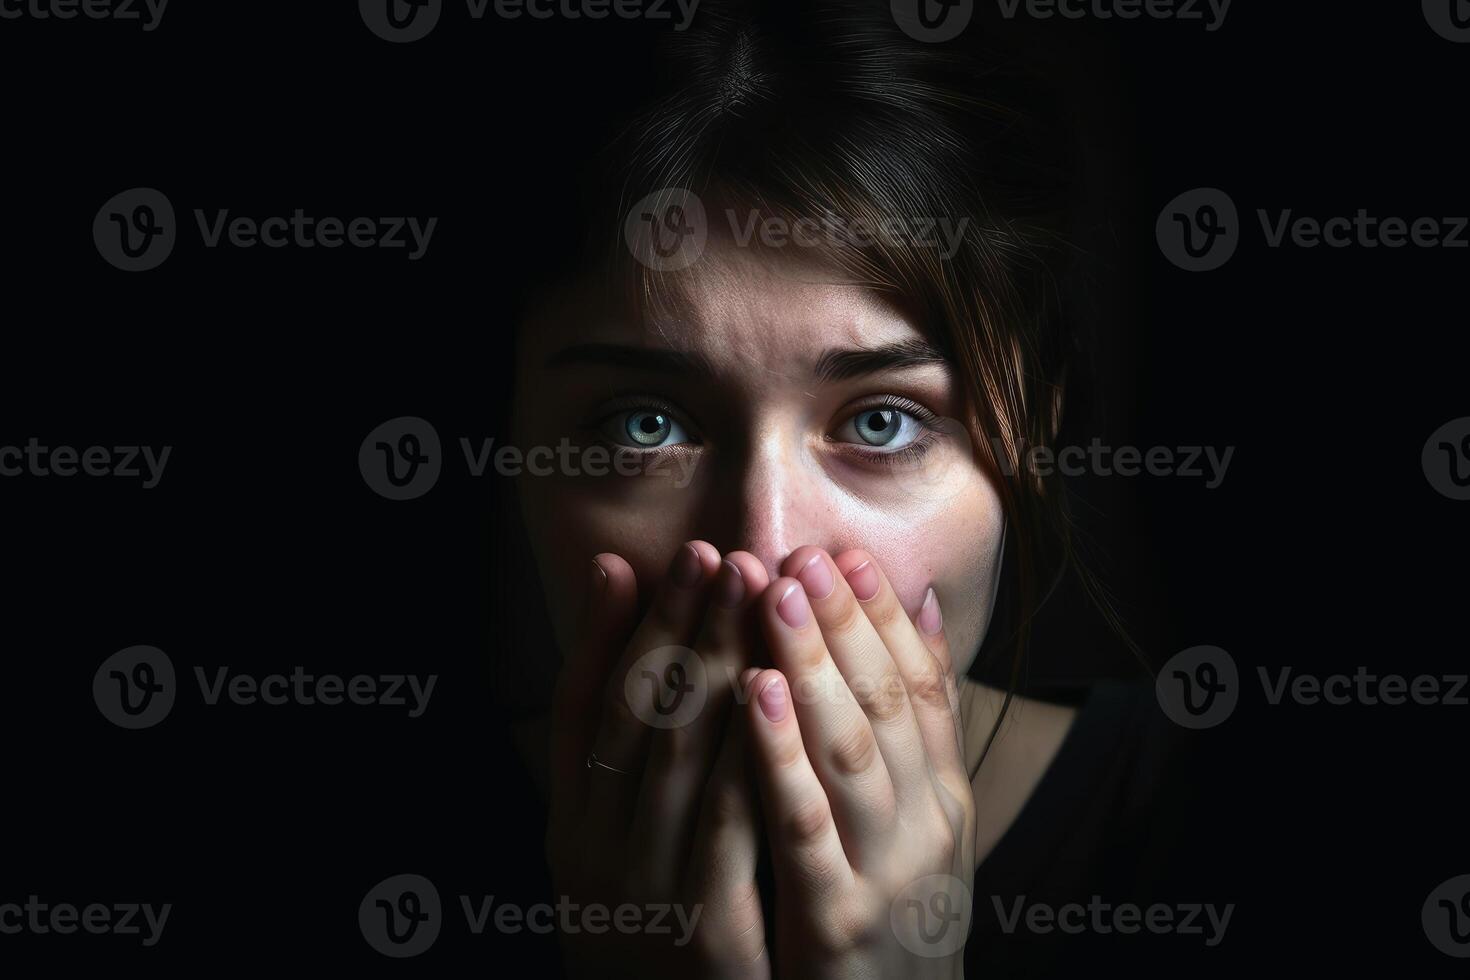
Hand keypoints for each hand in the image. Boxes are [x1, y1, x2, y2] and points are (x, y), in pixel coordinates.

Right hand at [545, 540, 773, 978]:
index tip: (646, 560)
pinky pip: (728, 824)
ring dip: (717, 660)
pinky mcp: (704, 930)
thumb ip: (614, 769)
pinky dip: (749, 750)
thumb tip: (627, 652)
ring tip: (750, 587)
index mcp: (567, 828)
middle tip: (716, 552)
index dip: (610, 632)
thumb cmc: (650, 936)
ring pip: (679, 753)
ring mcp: (645, 890)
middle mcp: (593, 852)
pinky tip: (774, 688)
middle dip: (678, 626)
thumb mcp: (608, 857)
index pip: (581, 708)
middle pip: (634, 716)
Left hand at [738, 547, 975, 978]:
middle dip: (844, 621)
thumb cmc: (894, 923)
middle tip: (803, 553)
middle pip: (887, 702)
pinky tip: (755, 692)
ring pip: (851, 747)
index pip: (921, 686)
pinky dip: (782, 752)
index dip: (885, 616)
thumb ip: (922, 725)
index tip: (848, 552)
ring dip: (814, 662)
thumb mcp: (922, 827)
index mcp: (943, 799)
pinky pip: (805, 824)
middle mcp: (927, 827)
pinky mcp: (839, 920)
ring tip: (777, 592)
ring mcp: (887, 873)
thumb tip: (924, 610)